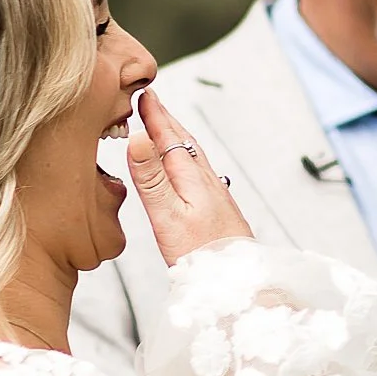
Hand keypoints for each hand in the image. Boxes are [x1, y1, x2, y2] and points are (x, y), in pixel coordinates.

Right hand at [129, 89, 252, 263]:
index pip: (170, 138)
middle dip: (166, 119)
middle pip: (184, 142)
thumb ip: (152, 178)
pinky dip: (186, 158)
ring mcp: (215, 194)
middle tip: (151, 100)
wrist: (237, 282)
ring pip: (193, 156)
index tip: (143, 93)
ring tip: (165, 127)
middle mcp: (207, 181)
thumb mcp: (168, 216)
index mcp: (192, 178)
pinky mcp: (219, 208)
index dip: (156, 116)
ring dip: (177, 138)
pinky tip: (186, 169)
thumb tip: (139, 138)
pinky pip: (198, 171)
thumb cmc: (201, 254)